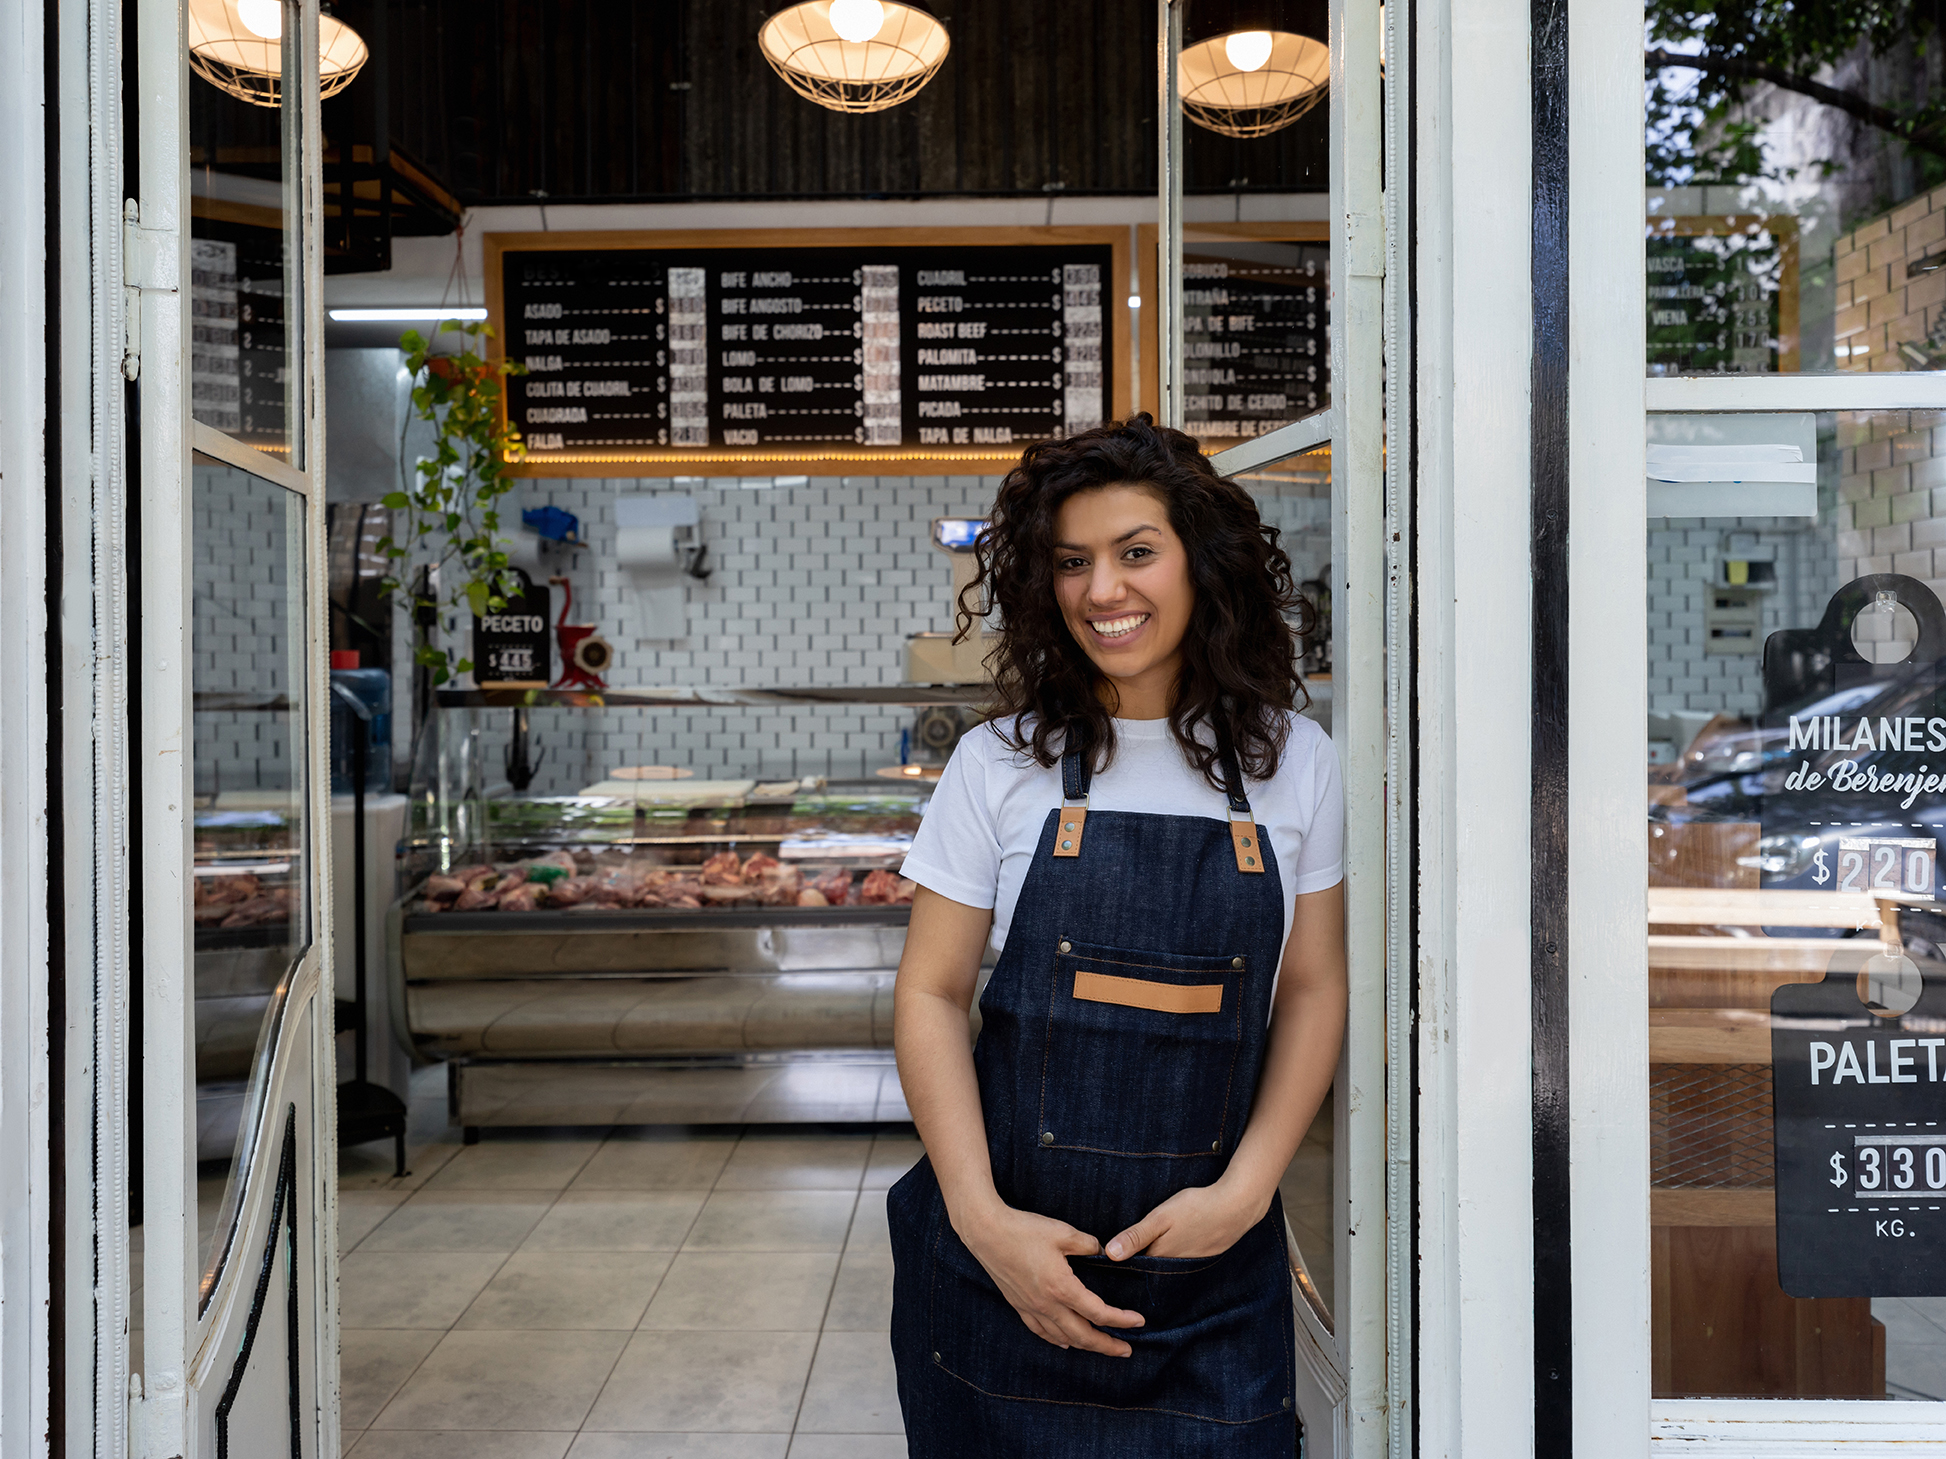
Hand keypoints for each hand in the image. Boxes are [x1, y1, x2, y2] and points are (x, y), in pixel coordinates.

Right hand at [956, 1202, 1145, 1355]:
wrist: (986, 1232)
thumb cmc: (1024, 1230)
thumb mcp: (1063, 1232)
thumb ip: (1088, 1244)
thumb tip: (1102, 1251)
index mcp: (1062, 1287)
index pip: (1099, 1313)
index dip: (1121, 1320)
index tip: (1138, 1322)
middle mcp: (1047, 1304)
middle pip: (1083, 1335)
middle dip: (1107, 1346)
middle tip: (1126, 1351)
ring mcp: (1031, 1308)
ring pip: (1063, 1338)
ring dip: (1085, 1345)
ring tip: (1101, 1347)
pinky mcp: (1019, 1305)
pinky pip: (1042, 1332)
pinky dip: (1058, 1340)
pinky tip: (1065, 1342)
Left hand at [1105, 1180, 1267, 1260]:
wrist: (1237, 1207)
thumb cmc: (1196, 1208)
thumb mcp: (1160, 1218)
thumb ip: (1135, 1236)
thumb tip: (1109, 1255)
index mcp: (1160, 1257)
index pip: (1134, 1265)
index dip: (1123, 1260)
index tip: (1108, 1256)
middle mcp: (1174, 1266)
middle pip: (1150, 1267)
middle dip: (1139, 1261)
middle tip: (1127, 1252)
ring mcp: (1191, 1262)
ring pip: (1167, 1263)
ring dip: (1159, 1258)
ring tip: (1152, 1247)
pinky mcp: (1204, 1255)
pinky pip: (1183, 1259)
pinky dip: (1178, 1252)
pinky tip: (1178, 1241)